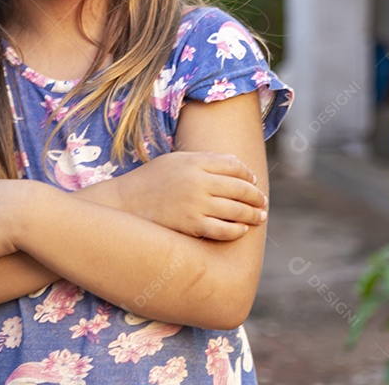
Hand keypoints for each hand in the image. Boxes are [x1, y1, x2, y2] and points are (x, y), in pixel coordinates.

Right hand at [113, 151, 266, 239]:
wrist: (125, 203)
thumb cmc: (150, 180)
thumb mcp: (175, 160)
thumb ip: (204, 159)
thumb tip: (235, 161)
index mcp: (195, 161)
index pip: (234, 166)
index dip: (248, 175)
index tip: (252, 182)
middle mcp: (198, 181)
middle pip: (240, 188)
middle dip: (256, 197)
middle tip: (263, 203)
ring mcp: (195, 204)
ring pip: (236, 210)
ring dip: (252, 214)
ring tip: (259, 217)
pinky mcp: (191, 225)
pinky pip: (223, 229)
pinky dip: (236, 230)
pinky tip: (241, 230)